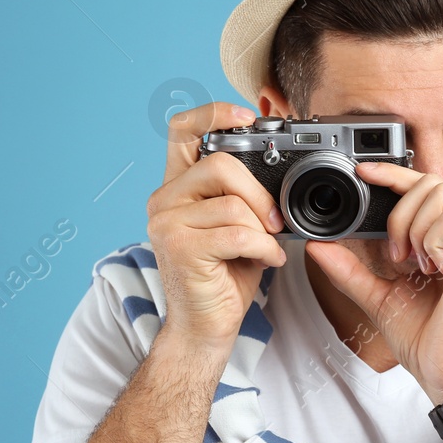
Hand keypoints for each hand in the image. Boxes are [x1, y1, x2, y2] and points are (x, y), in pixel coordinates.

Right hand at [146, 101, 285, 354]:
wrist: (205, 329)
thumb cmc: (223, 276)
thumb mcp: (236, 226)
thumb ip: (242, 194)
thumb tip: (280, 170)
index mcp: (176, 188)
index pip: (182, 129)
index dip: (214, 113)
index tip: (247, 117)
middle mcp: (163, 200)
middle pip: (218, 165)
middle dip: (259, 192)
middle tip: (274, 219)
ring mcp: (166, 223)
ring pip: (231, 203)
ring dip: (262, 228)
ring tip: (267, 247)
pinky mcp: (179, 248)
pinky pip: (236, 233)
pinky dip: (263, 248)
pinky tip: (267, 261)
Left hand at [304, 162, 442, 405]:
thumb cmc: (427, 340)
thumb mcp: (378, 297)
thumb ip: (350, 270)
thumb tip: (319, 246)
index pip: (424, 189)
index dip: (393, 174)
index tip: (362, 173)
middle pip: (431, 183)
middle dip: (399, 212)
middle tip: (395, 255)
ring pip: (438, 196)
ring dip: (413, 229)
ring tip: (414, 266)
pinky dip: (429, 242)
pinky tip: (432, 271)